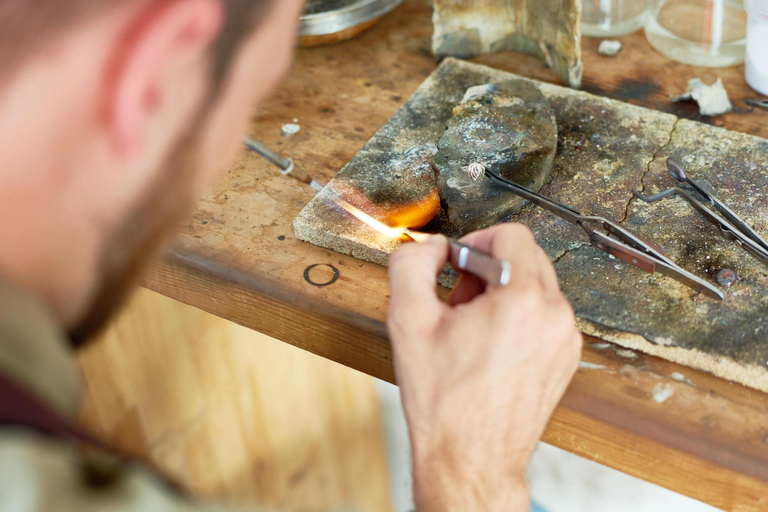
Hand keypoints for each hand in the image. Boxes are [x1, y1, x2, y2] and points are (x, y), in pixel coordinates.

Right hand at [387, 224, 581, 511]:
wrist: (470, 459)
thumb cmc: (445, 402)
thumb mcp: (408, 322)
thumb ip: (412, 265)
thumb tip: (431, 247)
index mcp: (522, 300)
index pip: (511, 234)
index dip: (476, 240)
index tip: (458, 263)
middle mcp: (554, 315)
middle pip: (526, 257)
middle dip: (488, 268)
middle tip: (458, 299)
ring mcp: (565, 339)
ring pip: (536, 286)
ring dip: (502, 293)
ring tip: (471, 328)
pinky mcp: (566, 357)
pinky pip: (544, 315)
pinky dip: (517, 317)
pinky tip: (488, 345)